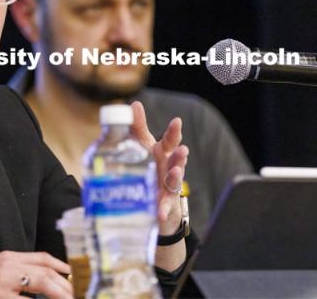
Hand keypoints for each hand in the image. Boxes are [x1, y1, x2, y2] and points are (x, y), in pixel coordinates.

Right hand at [0, 251, 72, 298]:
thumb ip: (17, 273)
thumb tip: (45, 282)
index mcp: (8, 258)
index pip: (41, 258)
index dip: (61, 266)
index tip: (74, 275)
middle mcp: (7, 267)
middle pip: (44, 272)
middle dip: (65, 286)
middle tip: (78, 294)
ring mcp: (1, 284)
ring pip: (39, 285)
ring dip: (57, 295)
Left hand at [131, 101, 188, 233]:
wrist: (152, 199)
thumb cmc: (149, 167)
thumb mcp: (142, 146)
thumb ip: (138, 126)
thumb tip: (134, 104)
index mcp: (163, 152)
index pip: (170, 140)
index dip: (174, 131)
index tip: (177, 121)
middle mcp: (168, 167)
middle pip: (176, 160)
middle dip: (180, 155)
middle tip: (182, 149)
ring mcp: (168, 186)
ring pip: (174, 181)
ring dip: (176, 177)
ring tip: (175, 173)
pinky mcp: (163, 204)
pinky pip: (163, 207)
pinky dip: (162, 209)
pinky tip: (159, 212)